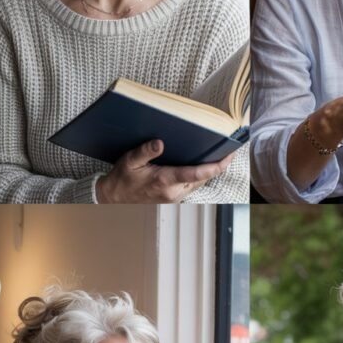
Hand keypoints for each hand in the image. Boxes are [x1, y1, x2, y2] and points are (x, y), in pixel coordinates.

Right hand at [95, 139, 231, 202]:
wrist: (113, 199)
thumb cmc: (122, 180)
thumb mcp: (130, 161)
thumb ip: (145, 151)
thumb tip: (159, 142)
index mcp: (165, 181)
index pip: (197, 174)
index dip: (216, 166)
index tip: (228, 156)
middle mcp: (173, 192)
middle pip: (203, 179)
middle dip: (217, 166)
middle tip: (228, 151)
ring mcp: (174, 197)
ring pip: (199, 184)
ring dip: (209, 172)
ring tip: (218, 156)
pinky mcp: (173, 199)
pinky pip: (191, 187)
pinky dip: (199, 177)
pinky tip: (200, 165)